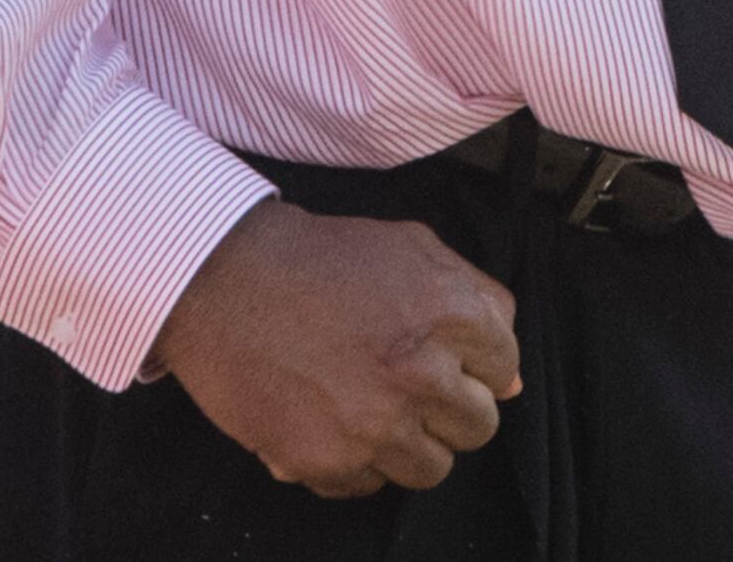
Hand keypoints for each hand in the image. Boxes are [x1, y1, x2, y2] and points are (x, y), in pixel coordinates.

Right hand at [146, 199, 519, 497]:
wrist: (219, 281)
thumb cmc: (315, 260)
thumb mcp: (407, 246)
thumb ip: (476, 297)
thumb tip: (513, 379)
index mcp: (447, 313)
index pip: (504, 367)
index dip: (472, 360)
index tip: (437, 352)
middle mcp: (420, 374)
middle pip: (477, 426)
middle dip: (447, 406)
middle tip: (401, 380)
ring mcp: (375, 425)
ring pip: (432, 468)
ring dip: (406, 440)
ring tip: (364, 402)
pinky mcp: (330, 463)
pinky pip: (371, 485)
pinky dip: (354, 460)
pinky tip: (327, 417)